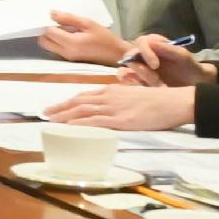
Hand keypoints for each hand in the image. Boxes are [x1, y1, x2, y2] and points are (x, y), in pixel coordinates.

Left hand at [47, 81, 197, 133]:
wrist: (174, 101)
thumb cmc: (159, 99)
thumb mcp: (134, 94)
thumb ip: (120, 98)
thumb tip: (111, 106)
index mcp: (112, 90)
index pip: (84, 95)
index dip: (68, 102)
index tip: (56, 107)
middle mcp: (109, 97)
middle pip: (78, 102)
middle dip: (60, 108)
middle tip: (44, 114)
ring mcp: (114, 108)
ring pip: (82, 111)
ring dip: (64, 116)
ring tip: (50, 121)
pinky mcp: (121, 120)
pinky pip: (95, 121)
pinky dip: (79, 124)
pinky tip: (69, 127)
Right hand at [116, 33, 216, 88]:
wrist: (196, 87)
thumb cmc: (191, 69)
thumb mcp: (184, 58)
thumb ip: (169, 49)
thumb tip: (150, 42)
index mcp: (155, 44)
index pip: (141, 42)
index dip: (145, 52)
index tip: (155, 65)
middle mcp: (144, 54)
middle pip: (130, 56)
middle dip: (141, 69)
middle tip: (156, 80)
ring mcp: (140, 67)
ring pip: (126, 68)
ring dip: (137, 77)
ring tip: (155, 86)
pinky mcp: (138, 79)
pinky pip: (126, 78)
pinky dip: (127, 81)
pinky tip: (136, 86)